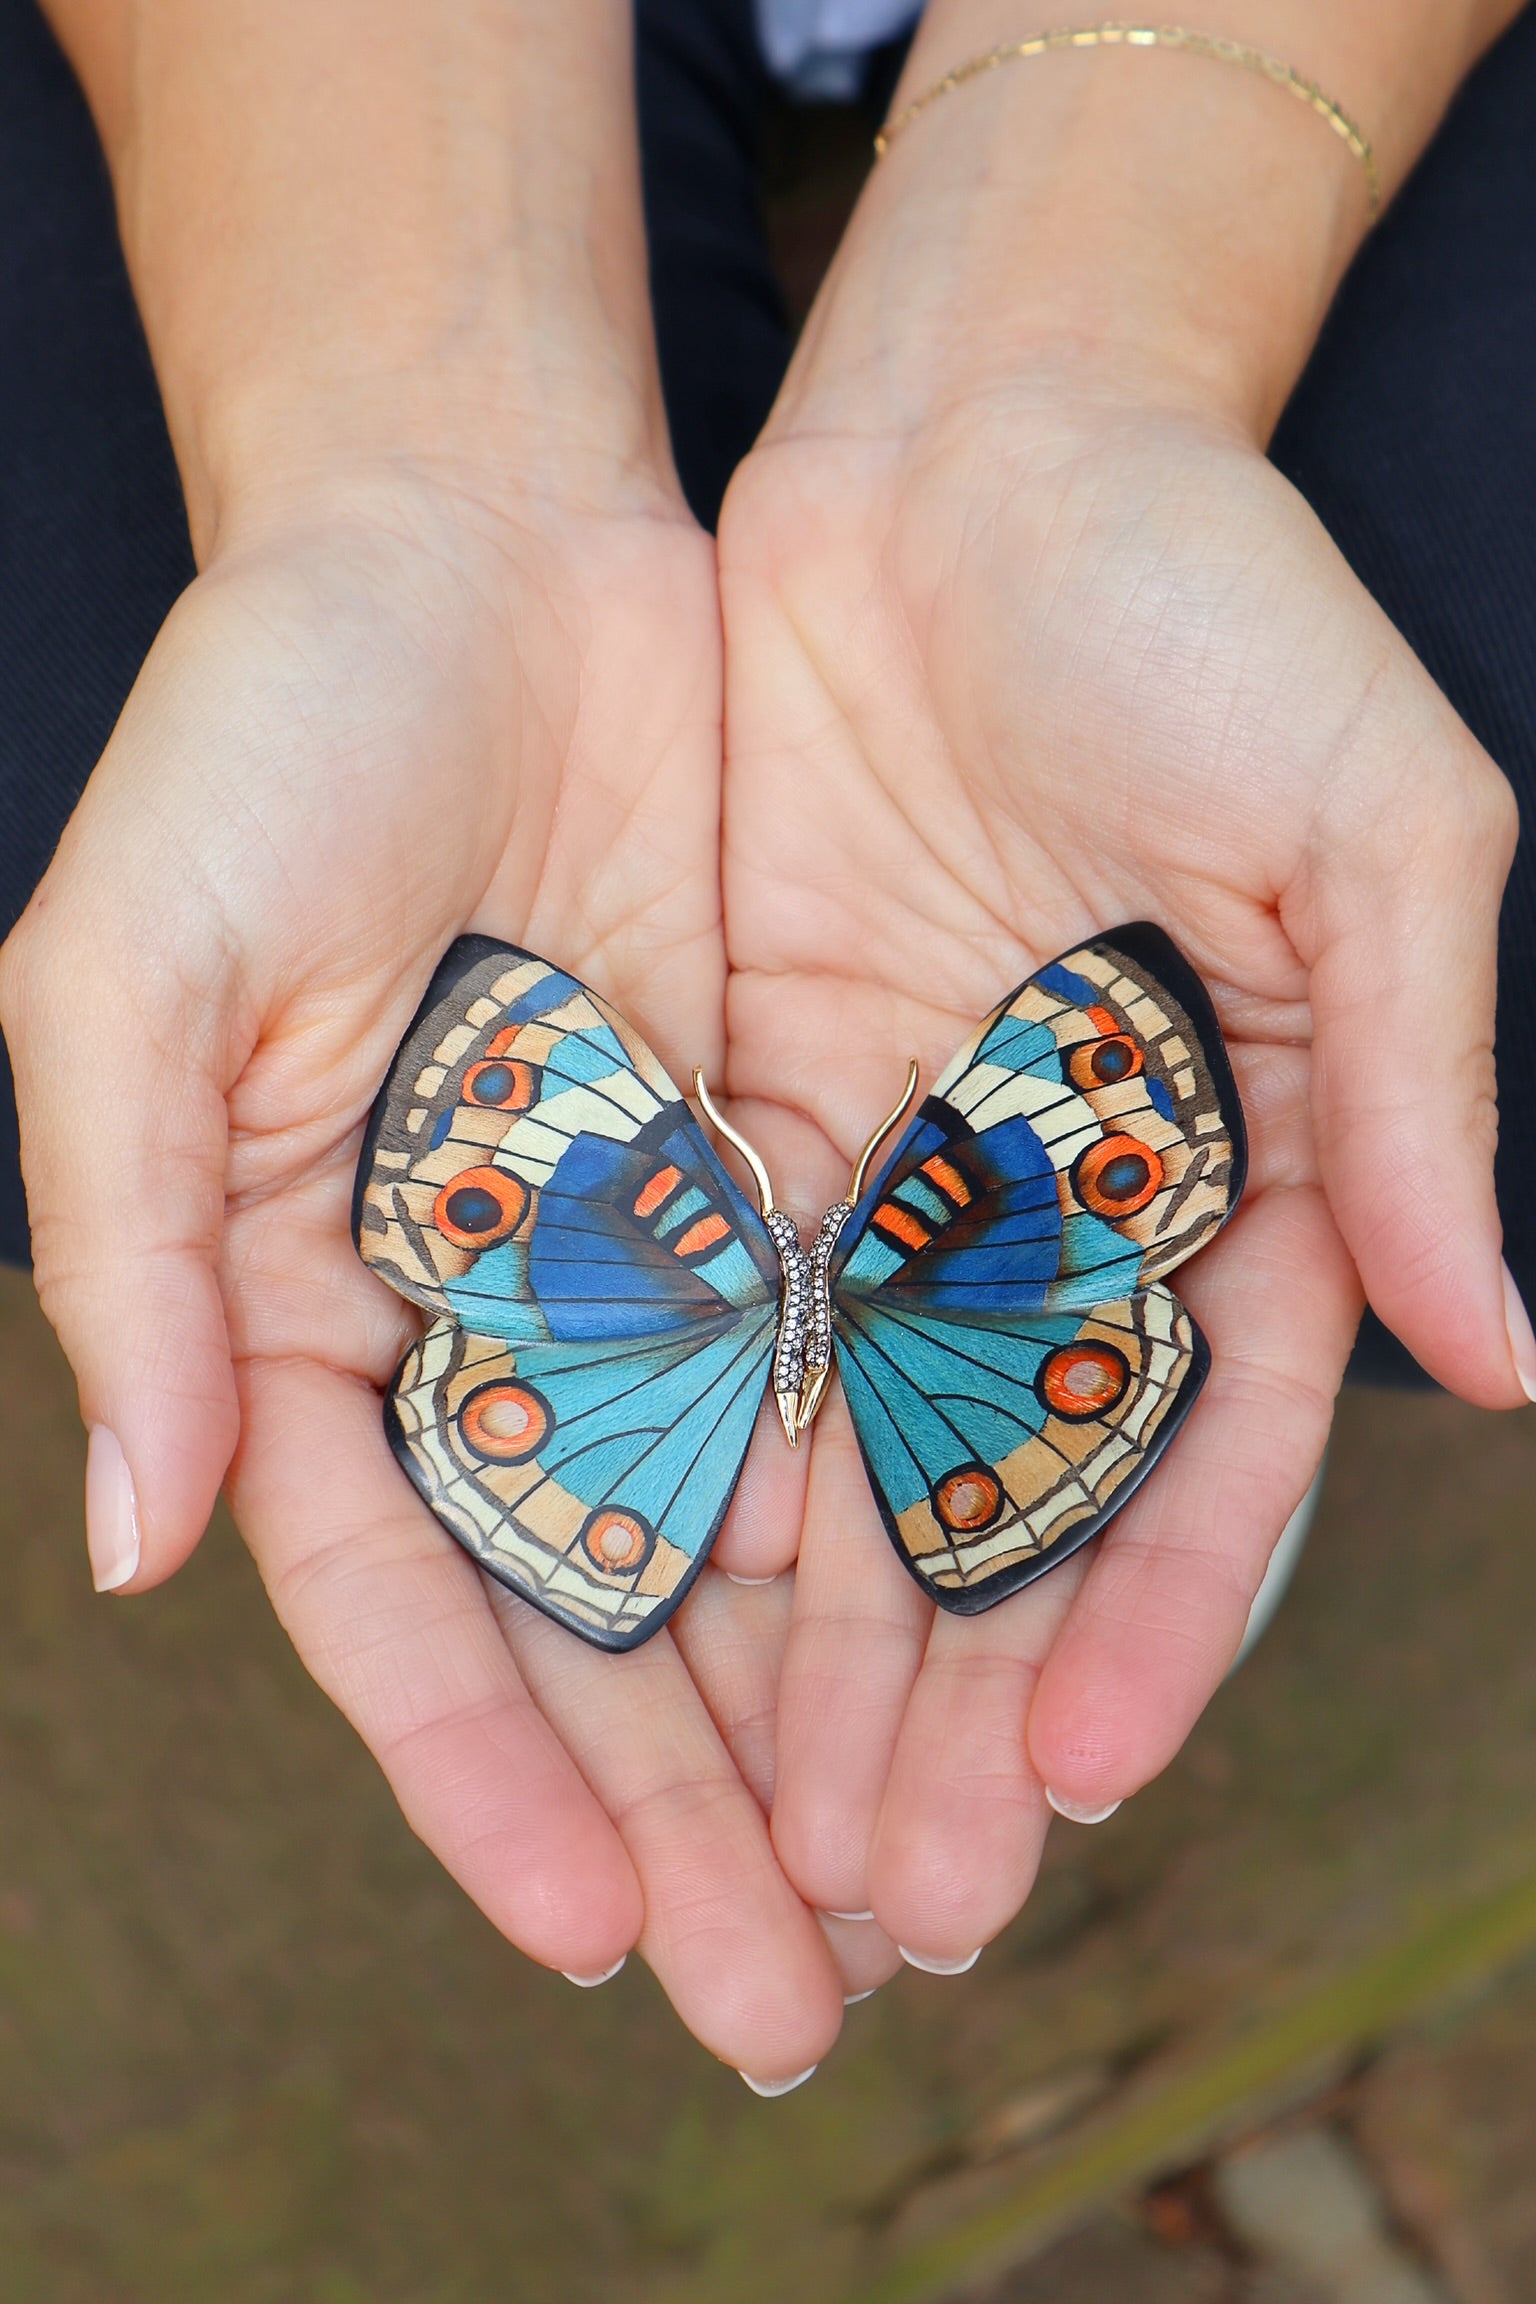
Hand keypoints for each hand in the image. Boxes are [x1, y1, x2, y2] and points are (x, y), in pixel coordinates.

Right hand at [0, 465, 849, 2076]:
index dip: (484, 1770)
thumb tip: (139, 1545)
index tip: (596, 1930)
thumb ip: (128, 1260)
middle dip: (677, 1806)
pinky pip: (833, 1356)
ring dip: (806, 1705)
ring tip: (904, 1887)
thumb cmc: (261, 732)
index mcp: (296, 1298)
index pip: (395, 1593)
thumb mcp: (130, 979)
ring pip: (728, 1520)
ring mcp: (624, 1239)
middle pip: (583, 1609)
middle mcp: (469, 1304)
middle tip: (787, 2002)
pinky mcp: (755, 1151)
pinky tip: (965, 1638)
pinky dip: (889, 1496)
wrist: (469, 535)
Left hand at [716, 373, 1520, 1967]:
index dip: (1153, 1609)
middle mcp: (1067, 1202)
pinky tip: (656, 1616)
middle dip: (964, 1696)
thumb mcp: (1376, 824)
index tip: (1093, 1766)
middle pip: (1015, 1494)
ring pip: (854, 1450)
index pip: (1201, 1439)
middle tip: (906, 1898)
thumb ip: (1418, 1091)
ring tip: (780, 1839)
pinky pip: (722, 1319)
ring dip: (820, 1647)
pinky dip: (698, 1464)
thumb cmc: (1212, 600)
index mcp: (1243, 1162)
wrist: (981, 445)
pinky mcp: (759, 1110)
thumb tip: (1501, 1355)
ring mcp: (906, 1171)